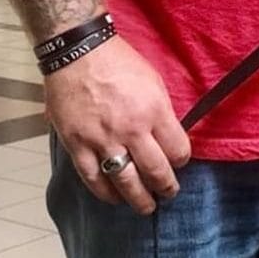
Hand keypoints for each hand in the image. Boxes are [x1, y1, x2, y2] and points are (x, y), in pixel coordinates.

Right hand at [44, 35, 190, 215]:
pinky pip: (94, 178)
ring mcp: (102, 139)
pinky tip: (114, 198)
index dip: (181, 161)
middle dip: (166, 188)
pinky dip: (106, 193)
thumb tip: (169, 137)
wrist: (77, 51)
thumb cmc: (118, 61)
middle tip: (169, 193)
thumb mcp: (153, 81)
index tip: (178, 162)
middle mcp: (130, 129)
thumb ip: (162, 112)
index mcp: (153, 111)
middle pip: (156, 172)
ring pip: (126, 182)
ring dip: (139, 199)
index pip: (178, 150)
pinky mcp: (77, 144)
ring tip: (146, 206)